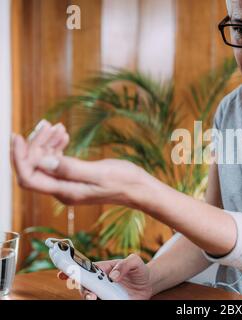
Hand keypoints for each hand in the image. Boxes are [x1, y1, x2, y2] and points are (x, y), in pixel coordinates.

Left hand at [10, 120, 150, 206]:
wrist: (139, 189)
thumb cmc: (124, 181)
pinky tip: (64, 135)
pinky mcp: (75, 178)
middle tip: (48, 125)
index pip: (28, 177)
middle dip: (35, 145)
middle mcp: (62, 190)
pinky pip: (56, 162)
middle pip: (35, 167)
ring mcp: (68, 184)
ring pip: (45, 163)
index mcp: (65, 191)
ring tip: (58, 127)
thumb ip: (70, 169)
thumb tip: (44, 162)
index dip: (19, 157)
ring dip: (46, 144)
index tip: (18, 136)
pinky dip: (56, 147)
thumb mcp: (99, 173)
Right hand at [57, 254, 153, 299]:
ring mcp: (104, 293)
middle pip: (85, 286)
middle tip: (90, 294)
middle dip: (83, 289)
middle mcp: (101, 282)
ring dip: (89, 298)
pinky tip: (103, 301)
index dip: (71, 271)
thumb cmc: (138, 269)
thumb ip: (125, 265)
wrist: (148, 283)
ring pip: (91, 297)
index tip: (61, 274)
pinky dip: (99, 302)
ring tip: (94, 299)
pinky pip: (101, 303)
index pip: (85, 269)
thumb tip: (113, 276)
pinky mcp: (110, 301)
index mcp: (103, 269)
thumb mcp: (135, 262)